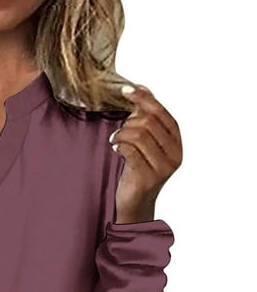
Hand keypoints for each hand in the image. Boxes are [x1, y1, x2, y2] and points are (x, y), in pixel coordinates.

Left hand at [108, 84, 181, 223]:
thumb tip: (141, 87)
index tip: (126, 90)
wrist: (134, 203)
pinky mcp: (147, 178)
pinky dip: (119, 145)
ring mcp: (162, 168)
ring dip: (121, 133)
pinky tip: (115, 148)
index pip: (162, 114)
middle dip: (129, 121)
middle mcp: (174, 155)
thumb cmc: (137, 170)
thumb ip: (146, 118)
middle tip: (119, 130)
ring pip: (139, 135)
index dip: (144, 99)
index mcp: (176, 143)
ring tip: (115, 139)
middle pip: (149, 122)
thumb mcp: (145, 144)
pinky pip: (130, 151)